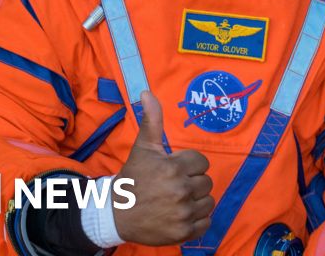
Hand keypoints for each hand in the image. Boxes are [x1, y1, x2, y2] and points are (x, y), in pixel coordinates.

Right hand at [114, 91, 214, 244]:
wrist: (115, 214)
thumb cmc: (133, 178)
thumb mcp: (143, 147)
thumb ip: (151, 120)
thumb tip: (147, 92)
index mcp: (173, 168)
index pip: (201, 162)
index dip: (188, 165)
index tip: (173, 170)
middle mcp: (180, 191)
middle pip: (206, 182)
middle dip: (192, 182)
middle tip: (172, 186)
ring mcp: (183, 214)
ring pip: (208, 202)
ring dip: (196, 201)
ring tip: (176, 200)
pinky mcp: (183, 233)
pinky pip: (206, 222)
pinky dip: (197, 220)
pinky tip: (180, 215)